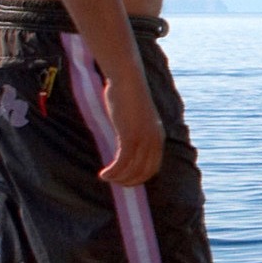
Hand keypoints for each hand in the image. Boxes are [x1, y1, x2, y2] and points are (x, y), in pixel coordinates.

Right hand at [97, 65, 164, 186]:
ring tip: (106, 178)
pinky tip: (103, 174)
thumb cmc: (128, 96)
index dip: (139, 178)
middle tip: (114, 182)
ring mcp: (143, 139)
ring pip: (132, 170)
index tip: (125, 180)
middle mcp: (154, 141)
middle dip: (128, 182)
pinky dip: (113, 172)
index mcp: (158, 138)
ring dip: (118, 178)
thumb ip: (135, 132)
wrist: (128, 80)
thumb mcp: (136, 118)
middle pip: (144, 173)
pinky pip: (122, 162)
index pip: (153, 168)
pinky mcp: (130, 136)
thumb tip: (126, 144)